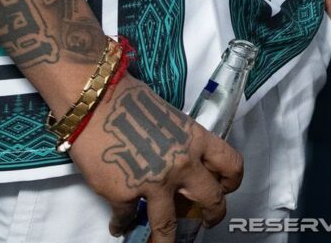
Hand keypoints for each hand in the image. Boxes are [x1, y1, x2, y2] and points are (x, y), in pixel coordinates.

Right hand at [68, 72, 242, 239]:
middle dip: (212, 215)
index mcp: (196, 139)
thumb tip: (181, 164)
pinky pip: (127, 219)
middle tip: (207, 220)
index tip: (225, 189)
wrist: (98, 103)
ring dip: (166, 241)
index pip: (231, 163)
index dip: (232, 181)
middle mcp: (182, 163)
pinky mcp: (124, 195)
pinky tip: (119, 224)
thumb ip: (181, 143)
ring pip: (168, 225)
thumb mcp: (171, 119)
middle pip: (210, 199)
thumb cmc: (132, 102)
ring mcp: (154, 182)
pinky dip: (122, 224)